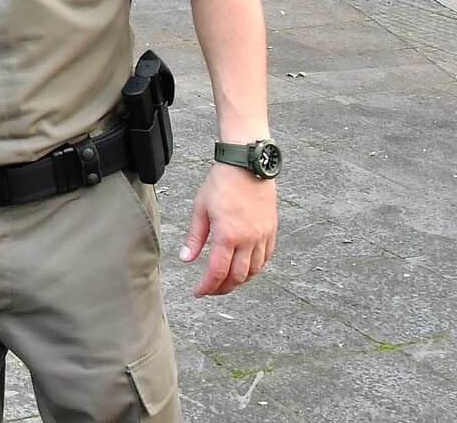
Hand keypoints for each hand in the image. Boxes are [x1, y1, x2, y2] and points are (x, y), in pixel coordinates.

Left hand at [182, 163, 277, 296]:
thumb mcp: (200, 208)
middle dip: (223, 288)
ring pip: (254, 270)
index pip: (217, 272)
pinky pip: (266, 257)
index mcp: (227, 235)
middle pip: (237, 277)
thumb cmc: (221, 183)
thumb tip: (186, 259)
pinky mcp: (271, 230)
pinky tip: (246, 267)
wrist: (247, 165)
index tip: (199, 292)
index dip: (207, 287)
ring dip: (240, 280)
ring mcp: (262, 236)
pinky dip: (256, 268)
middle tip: (211, 289)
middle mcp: (248, 239)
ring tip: (227, 281)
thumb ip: (194, 237)